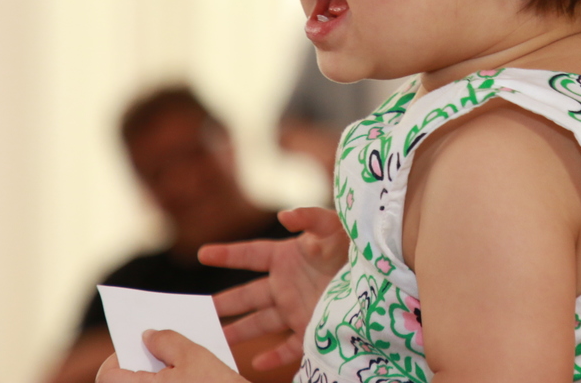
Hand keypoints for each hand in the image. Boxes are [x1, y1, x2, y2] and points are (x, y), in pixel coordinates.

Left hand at [95, 331, 244, 382]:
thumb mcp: (193, 355)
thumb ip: (166, 340)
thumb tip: (148, 337)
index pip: (107, 375)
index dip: (118, 357)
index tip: (138, 348)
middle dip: (138, 368)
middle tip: (158, 355)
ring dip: (153, 380)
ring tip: (175, 369)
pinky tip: (185, 382)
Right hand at [199, 206, 347, 369]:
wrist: (383, 273)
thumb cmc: (358, 243)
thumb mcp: (334, 226)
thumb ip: (310, 216)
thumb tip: (283, 216)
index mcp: (287, 257)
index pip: (250, 255)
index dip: (227, 254)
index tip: (202, 254)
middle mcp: (287, 284)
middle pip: (248, 295)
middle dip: (224, 303)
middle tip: (198, 311)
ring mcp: (297, 308)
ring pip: (260, 322)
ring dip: (239, 331)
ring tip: (215, 339)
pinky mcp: (313, 328)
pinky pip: (289, 346)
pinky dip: (273, 356)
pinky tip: (255, 365)